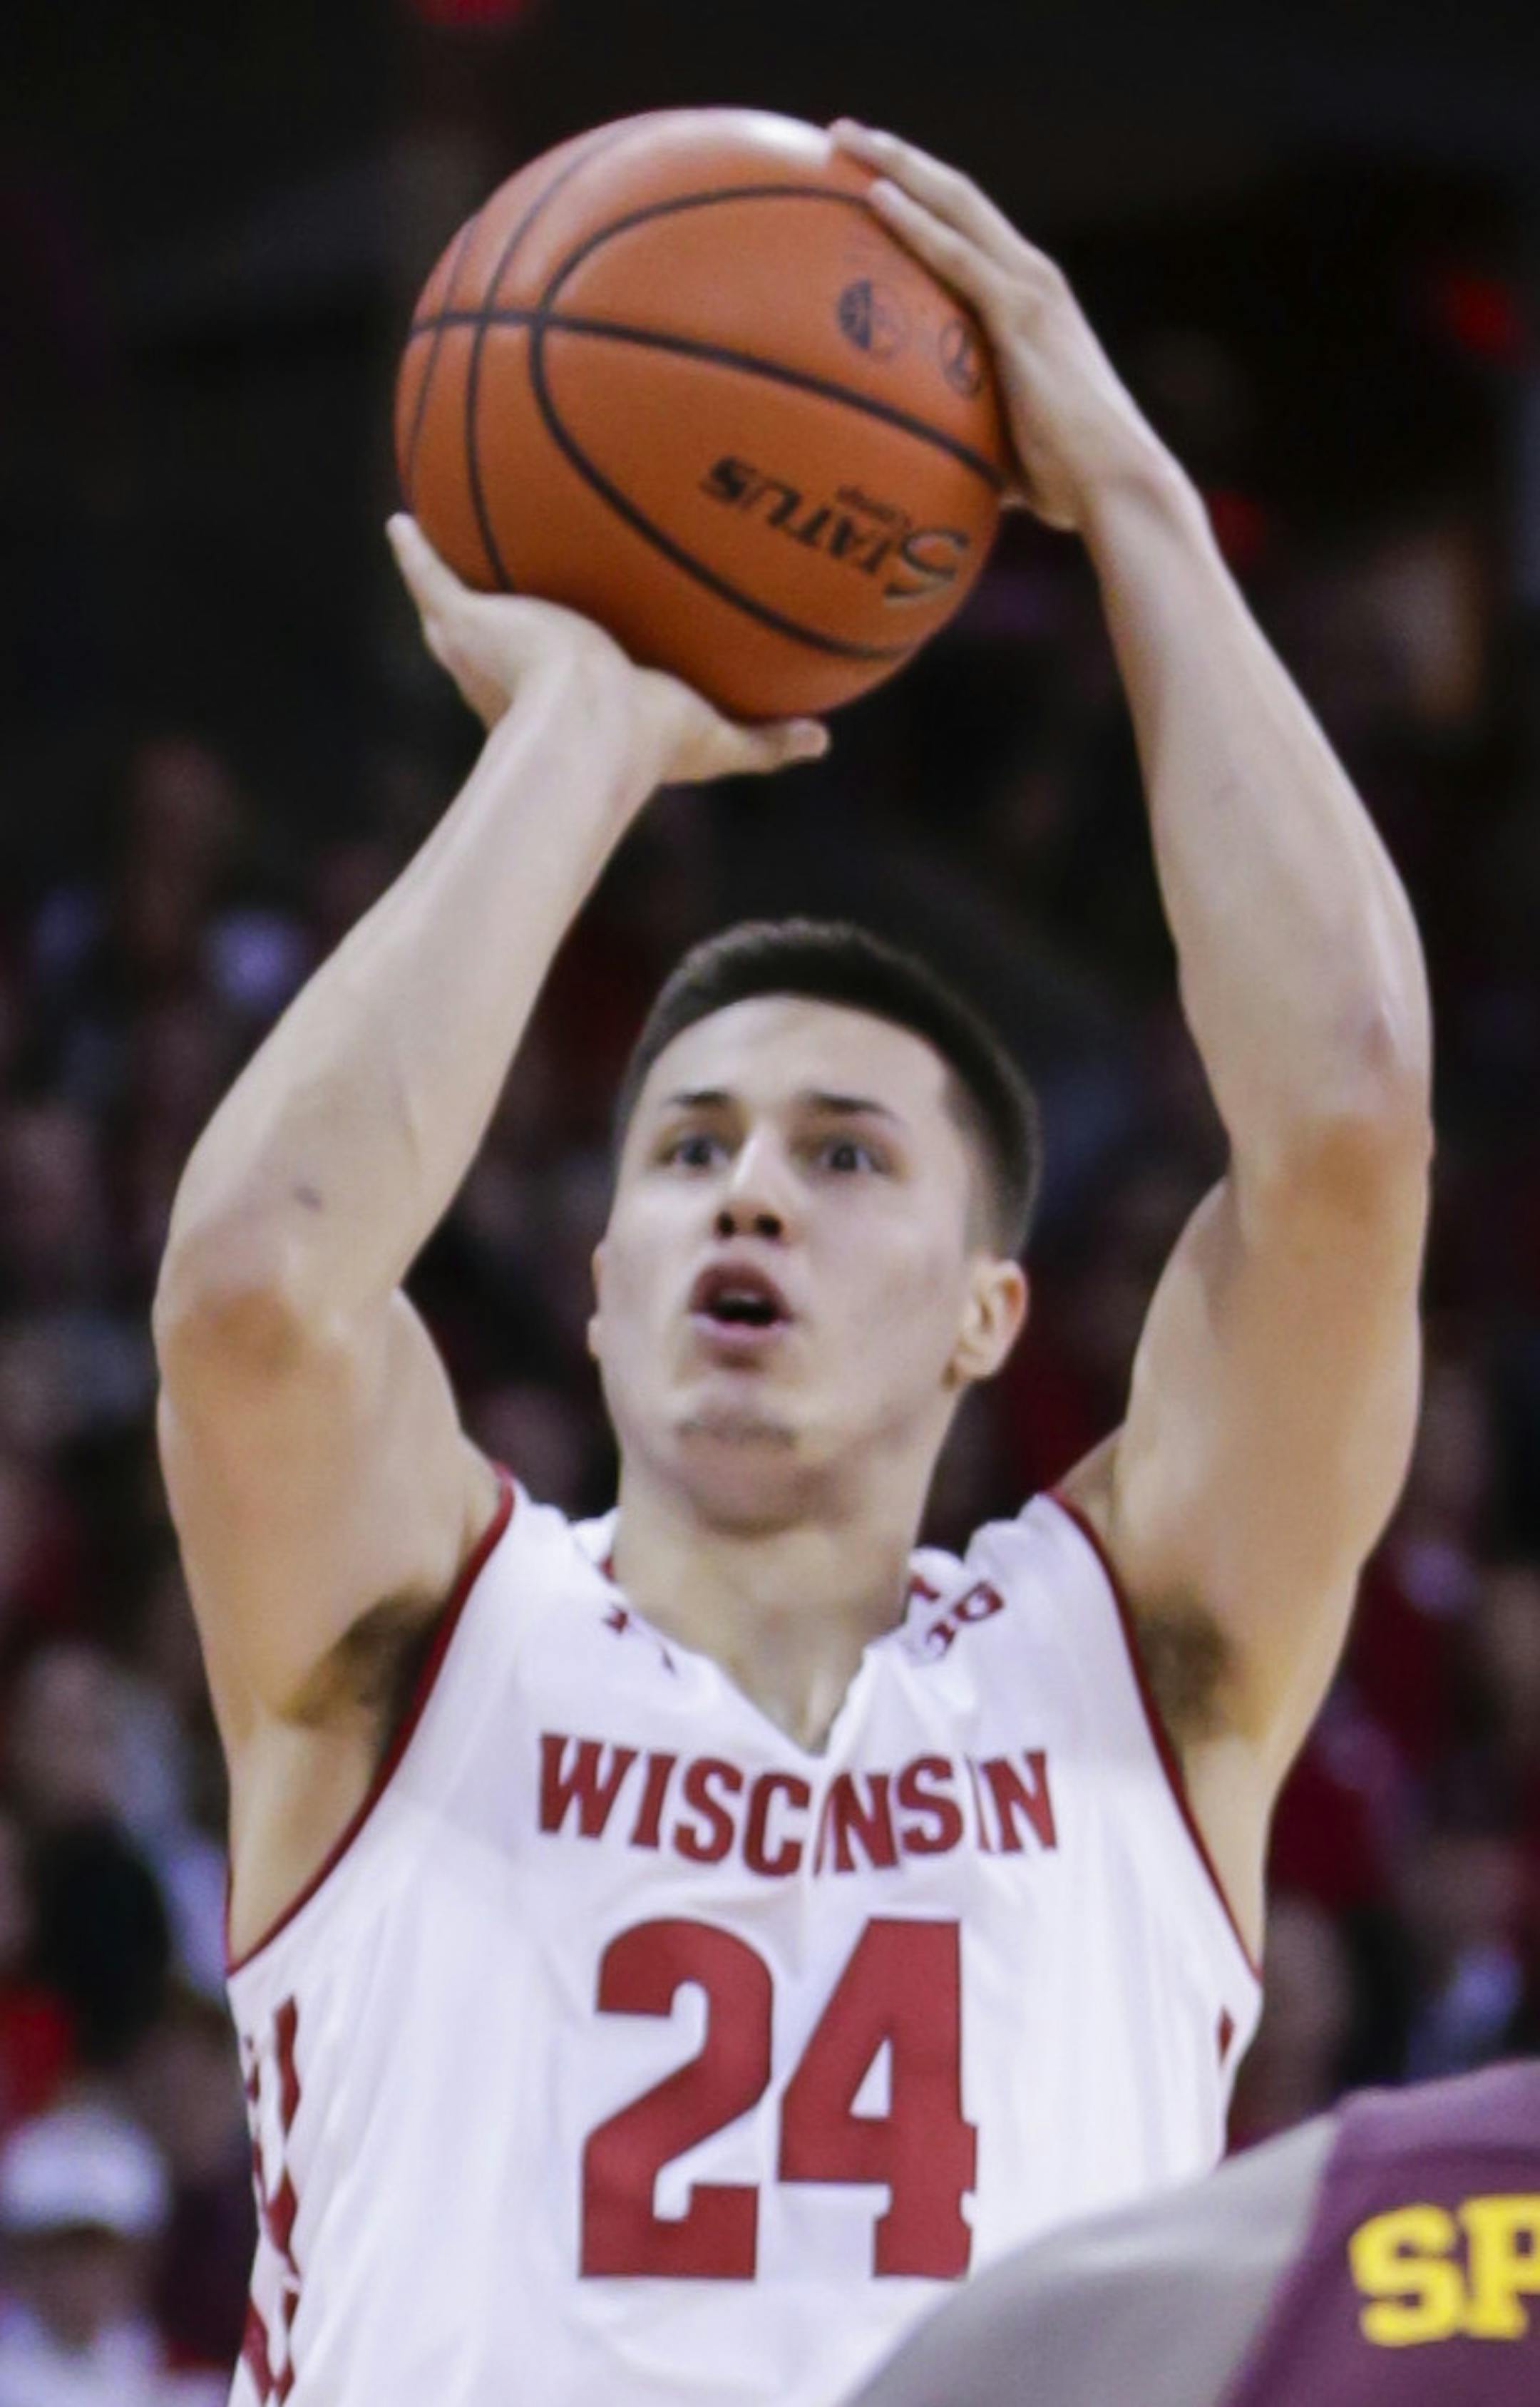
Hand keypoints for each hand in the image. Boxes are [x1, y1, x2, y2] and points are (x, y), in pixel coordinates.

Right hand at [387, 516, 827, 783]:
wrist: (591, 730)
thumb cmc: (648, 747)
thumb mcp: (719, 740)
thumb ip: (768, 740)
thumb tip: (824, 740)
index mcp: (570, 705)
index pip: (560, 682)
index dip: (562, 665)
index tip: (575, 651)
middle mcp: (520, 678)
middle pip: (501, 644)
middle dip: (495, 623)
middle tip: (501, 589)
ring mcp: (488, 648)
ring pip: (458, 611)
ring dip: (446, 582)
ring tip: (432, 538)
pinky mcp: (465, 624)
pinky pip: (430, 580)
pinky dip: (413, 553)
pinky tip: (400, 521)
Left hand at [829, 121, 1172, 533]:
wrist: (1118, 486)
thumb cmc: (1067, 483)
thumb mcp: (1006, 447)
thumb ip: (967, 438)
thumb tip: (920, 469)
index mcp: (1031, 299)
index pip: (970, 227)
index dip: (924, 192)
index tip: (871, 172)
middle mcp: (1033, 278)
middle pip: (957, 196)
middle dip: (899, 158)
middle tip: (842, 134)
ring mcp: (1030, 290)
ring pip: (955, 205)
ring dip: (899, 167)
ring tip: (844, 140)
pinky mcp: (1022, 316)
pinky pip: (956, 256)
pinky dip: (915, 223)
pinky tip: (874, 200)